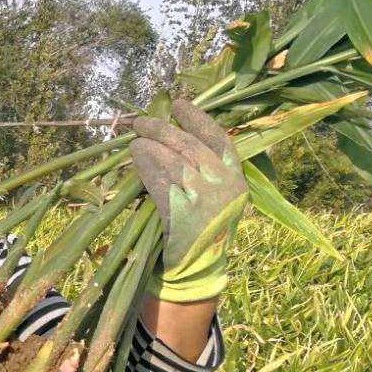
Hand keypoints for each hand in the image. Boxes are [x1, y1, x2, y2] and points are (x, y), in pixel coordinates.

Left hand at [129, 99, 247, 302]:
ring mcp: (203, 200)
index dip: (198, 118)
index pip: (219, 139)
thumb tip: (173, 136)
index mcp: (236, 179)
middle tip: (142, 121)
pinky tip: (136, 159)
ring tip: (135, 141)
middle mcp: (224, 186)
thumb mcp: (216, 197)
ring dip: (150, 146)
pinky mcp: (182, 213)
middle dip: (164, 129)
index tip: (179, 104)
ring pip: (172, 160)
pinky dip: (146, 166)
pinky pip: (159, 181)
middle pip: (190, 146)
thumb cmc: (202, 229)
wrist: (198, 267)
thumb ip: (205, 170)